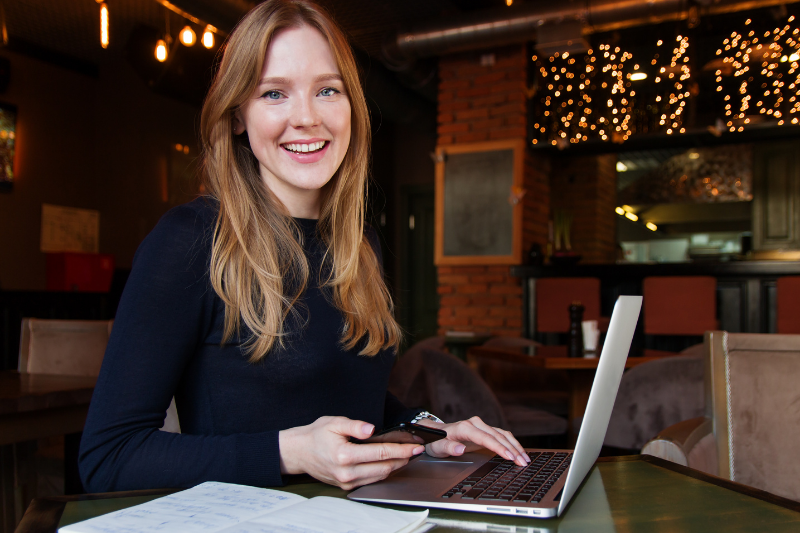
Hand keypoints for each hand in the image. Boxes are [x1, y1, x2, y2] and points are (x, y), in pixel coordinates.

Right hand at [279, 416, 423, 489]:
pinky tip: (391, 463)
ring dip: (396, 466)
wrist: (299, 452)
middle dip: (403, 458)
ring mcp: (347, 482)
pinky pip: (371, 480)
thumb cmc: (316, 435)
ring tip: (407, 455)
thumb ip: (354, 425)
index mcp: (345, 455)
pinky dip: (384, 472)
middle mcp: (347, 472)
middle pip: (384, 468)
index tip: (415, 446)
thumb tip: (371, 428)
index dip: (401, 449)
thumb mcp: (334, 422)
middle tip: (416, 449)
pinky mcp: (346, 486)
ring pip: (380, 476)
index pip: (381, 453)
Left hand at [419, 416, 529, 466]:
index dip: (499, 447)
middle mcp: (475, 424)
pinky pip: (501, 435)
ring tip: (525, 458)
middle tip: (523, 462)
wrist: (435, 433)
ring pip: (502, 434)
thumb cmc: (436, 441)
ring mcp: (481, 425)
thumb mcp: (437, 447)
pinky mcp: (485, 430)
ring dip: (515, 446)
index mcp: (465, 427)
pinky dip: (511, 443)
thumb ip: (448, 448)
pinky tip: (519, 451)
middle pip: (497, 436)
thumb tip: (461, 448)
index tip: (510, 456)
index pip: (486, 438)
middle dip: (512, 449)